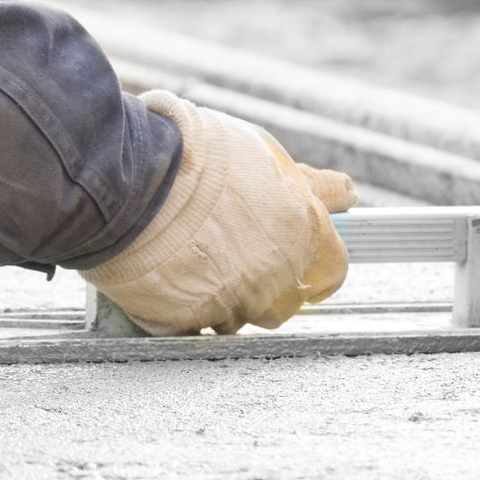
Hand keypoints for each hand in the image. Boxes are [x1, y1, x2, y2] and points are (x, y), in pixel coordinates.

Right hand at [83, 90, 358, 334]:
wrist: (134, 178)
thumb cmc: (194, 155)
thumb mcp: (262, 155)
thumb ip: (307, 184)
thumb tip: (345, 192)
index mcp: (303, 228)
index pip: (332, 266)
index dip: (318, 267)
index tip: (308, 268)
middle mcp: (276, 271)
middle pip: (287, 300)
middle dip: (268, 285)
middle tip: (233, 259)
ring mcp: (235, 300)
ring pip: (240, 317)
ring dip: (224, 297)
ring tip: (192, 262)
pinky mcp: (192, 319)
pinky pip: (193, 324)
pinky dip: (182, 307)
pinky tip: (166, 277)